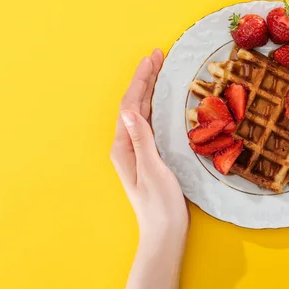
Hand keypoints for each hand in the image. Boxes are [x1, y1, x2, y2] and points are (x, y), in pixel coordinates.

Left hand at [110, 49, 188, 245]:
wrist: (164, 232)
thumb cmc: (160, 204)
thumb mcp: (153, 170)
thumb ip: (143, 139)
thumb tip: (131, 109)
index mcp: (124, 147)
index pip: (130, 105)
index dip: (141, 80)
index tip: (152, 59)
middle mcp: (127, 145)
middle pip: (134, 104)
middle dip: (144, 79)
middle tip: (157, 56)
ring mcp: (137, 151)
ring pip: (141, 112)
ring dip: (149, 89)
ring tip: (159, 69)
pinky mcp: (149, 156)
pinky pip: (150, 122)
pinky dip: (156, 105)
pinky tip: (162, 99)